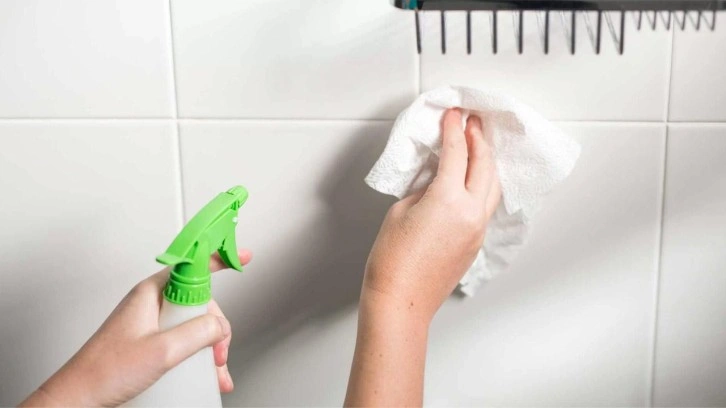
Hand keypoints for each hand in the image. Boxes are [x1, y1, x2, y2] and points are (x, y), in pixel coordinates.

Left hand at [20, 249, 251, 406]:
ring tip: (214, 371)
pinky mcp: (151, 344)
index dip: (218, 259)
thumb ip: (197, 333)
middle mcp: (152, 305)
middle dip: (216, 328)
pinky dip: (198, 357)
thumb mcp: (161, 351)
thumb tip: (220, 326)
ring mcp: (152, 325)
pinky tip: (205, 375)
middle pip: (200, 303)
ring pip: (194, 326)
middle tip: (218, 350)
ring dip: (210, 348)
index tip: (241, 255)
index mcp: (151, 293)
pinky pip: (183, 343)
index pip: (191, 266)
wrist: (78, 400)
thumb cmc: (102, 373)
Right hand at [345, 109, 499, 406]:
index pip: (456, 152)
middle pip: (483, 165)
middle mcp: (471, 212)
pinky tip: (475, 179)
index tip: (454, 114)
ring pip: (492, 185)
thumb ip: (423, 188)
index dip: (454, 129)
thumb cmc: (392, 260)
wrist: (400, 301)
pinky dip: (484, 184)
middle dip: (477, 139)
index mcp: (449, 199)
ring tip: (478, 145)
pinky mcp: (475, 243)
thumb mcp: (401, 210)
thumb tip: (435, 179)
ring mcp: (477, 229)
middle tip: (472, 122)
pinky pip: (487, 204)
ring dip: (486, 161)